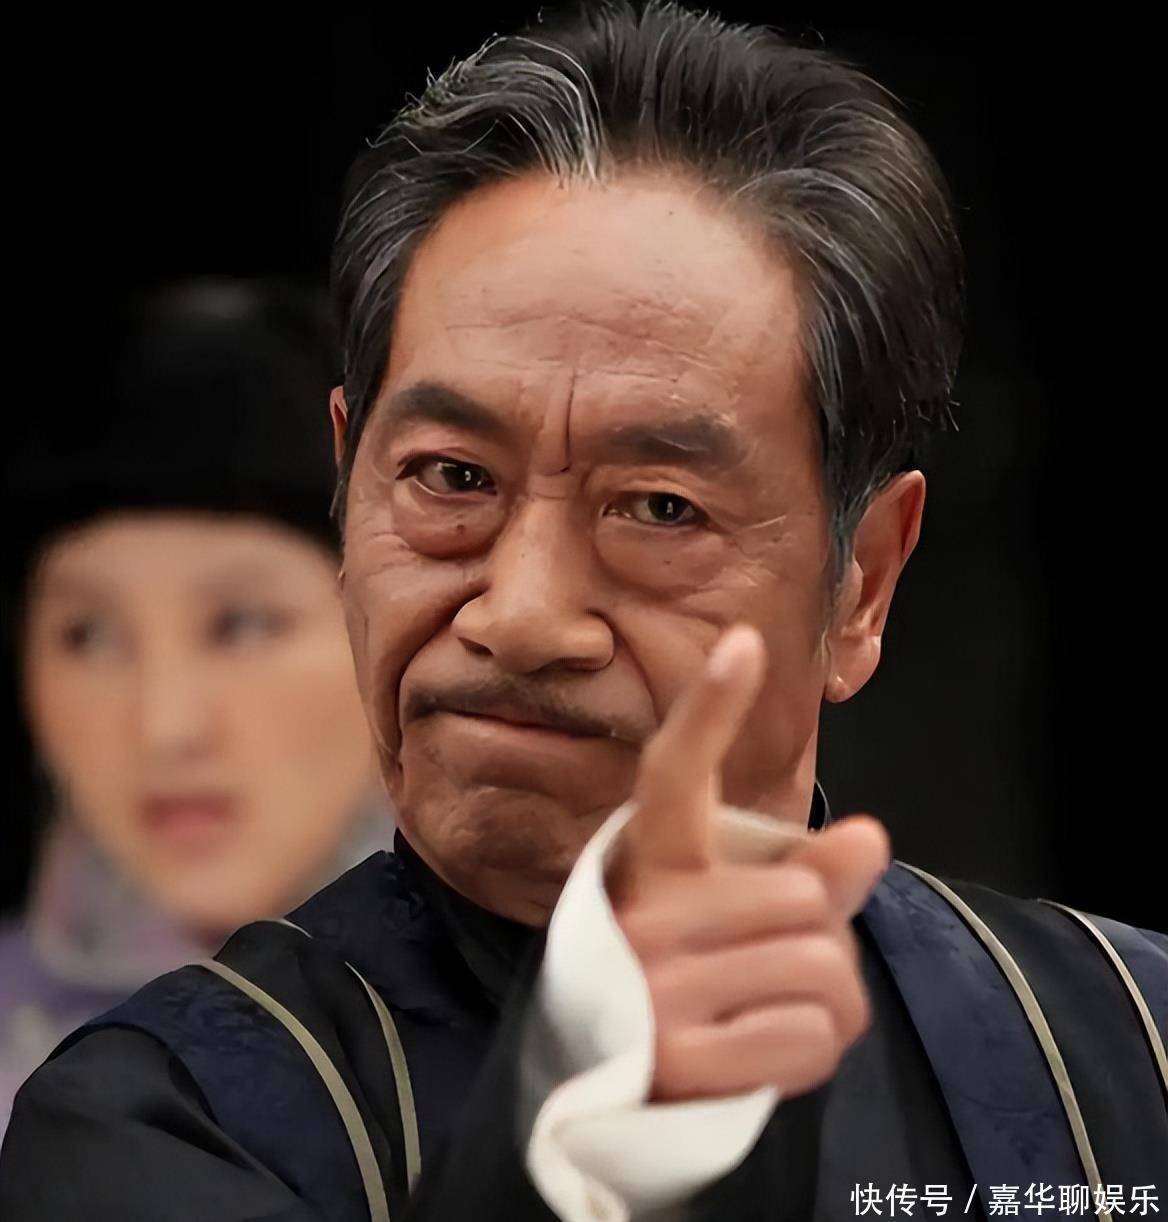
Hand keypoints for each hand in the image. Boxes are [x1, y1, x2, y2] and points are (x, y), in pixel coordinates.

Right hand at [608, 625, 889, 1101]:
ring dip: (827, 998)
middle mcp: (641, 913)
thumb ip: (808, 872)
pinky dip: (813, 1049)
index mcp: (653, 861)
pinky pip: (812, 1037)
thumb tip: (870, 836)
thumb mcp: (736, 915)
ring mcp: (651, 988)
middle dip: (820, 937)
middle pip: (808, 897)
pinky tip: (763, 1050)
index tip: (744, 641)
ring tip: (769, 1008)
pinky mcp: (678, 1060)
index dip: (711, 706)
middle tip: (771, 965)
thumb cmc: (688, 977)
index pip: (677, 770)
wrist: (613, 1086)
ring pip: (822, 968)